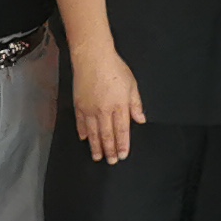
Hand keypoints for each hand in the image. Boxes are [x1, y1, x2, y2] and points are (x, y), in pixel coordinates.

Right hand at [70, 44, 145, 162]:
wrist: (92, 58)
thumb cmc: (116, 68)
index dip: (123, 144)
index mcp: (119, 105)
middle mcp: (104, 111)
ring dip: (96, 146)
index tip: (123, 155)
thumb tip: (141, 120)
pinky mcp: (78, 105)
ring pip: (93, 133)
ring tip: (97, 157)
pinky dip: (83, 132)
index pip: (122, 130)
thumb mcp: (132, 84)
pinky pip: (80, 123)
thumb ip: (136, 104)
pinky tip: (85, 139)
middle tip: (111, 162)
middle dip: (110, 150)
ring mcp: (89, 109)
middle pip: (107, 135)